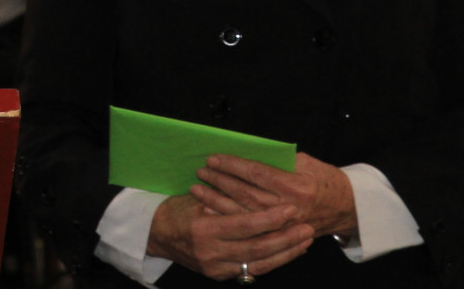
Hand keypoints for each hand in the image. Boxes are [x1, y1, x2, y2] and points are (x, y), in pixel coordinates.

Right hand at [146, 194, 312, 280]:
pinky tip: (287, 253)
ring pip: (258, 264)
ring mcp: (215, 268)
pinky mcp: (219, 275)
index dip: (270, 219)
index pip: (245, 226)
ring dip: (284, 254)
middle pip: (257, 249)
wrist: (156, 235)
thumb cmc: (177, 210)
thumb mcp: (198, 198)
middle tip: (307, 228)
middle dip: (285, 240)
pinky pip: (251, 271)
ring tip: (304, 242)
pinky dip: (271, 262)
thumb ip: (226, 199)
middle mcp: (211, 252)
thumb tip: (259, 189)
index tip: (290, 209)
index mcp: (204, 229)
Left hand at [197, 152, 358, 239]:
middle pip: (246, 194)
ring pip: (244, 214)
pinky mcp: (280, 235)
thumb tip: (247, 151)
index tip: (214, 158)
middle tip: (201, 171)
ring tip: (199, 188)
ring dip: (218, 200)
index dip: (233, 165)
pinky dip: (228, 219)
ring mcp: (284, 225)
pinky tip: (211, 210)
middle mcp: (288, 208)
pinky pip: (250, 228)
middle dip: (220, 182)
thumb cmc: (324, 179)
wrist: (346, 208)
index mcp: (296, 186)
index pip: (257, 173)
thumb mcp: (306, 162)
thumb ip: (278, 158)